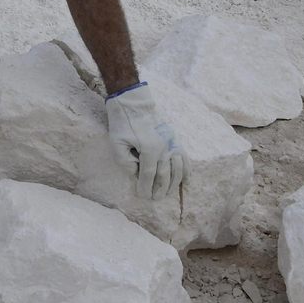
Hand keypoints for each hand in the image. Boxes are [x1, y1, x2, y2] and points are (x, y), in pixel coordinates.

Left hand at [105, 82, 186, 198]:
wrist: (134, 103)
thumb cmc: (122, 122)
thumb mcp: (116, 142)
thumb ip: (124, 161)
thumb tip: (135, 173)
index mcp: (149, 149)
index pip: (149, 174)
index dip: (146, 187)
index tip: (143, 196)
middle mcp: (164, 147)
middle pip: (165, 175)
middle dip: (160, 189)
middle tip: (154, 199)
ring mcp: (172, 142)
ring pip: (177, 169)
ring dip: (173, 184)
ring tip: (167, 194)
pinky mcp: (175, 138)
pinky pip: (185, 158)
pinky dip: (187, 171)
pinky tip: (187, 183)